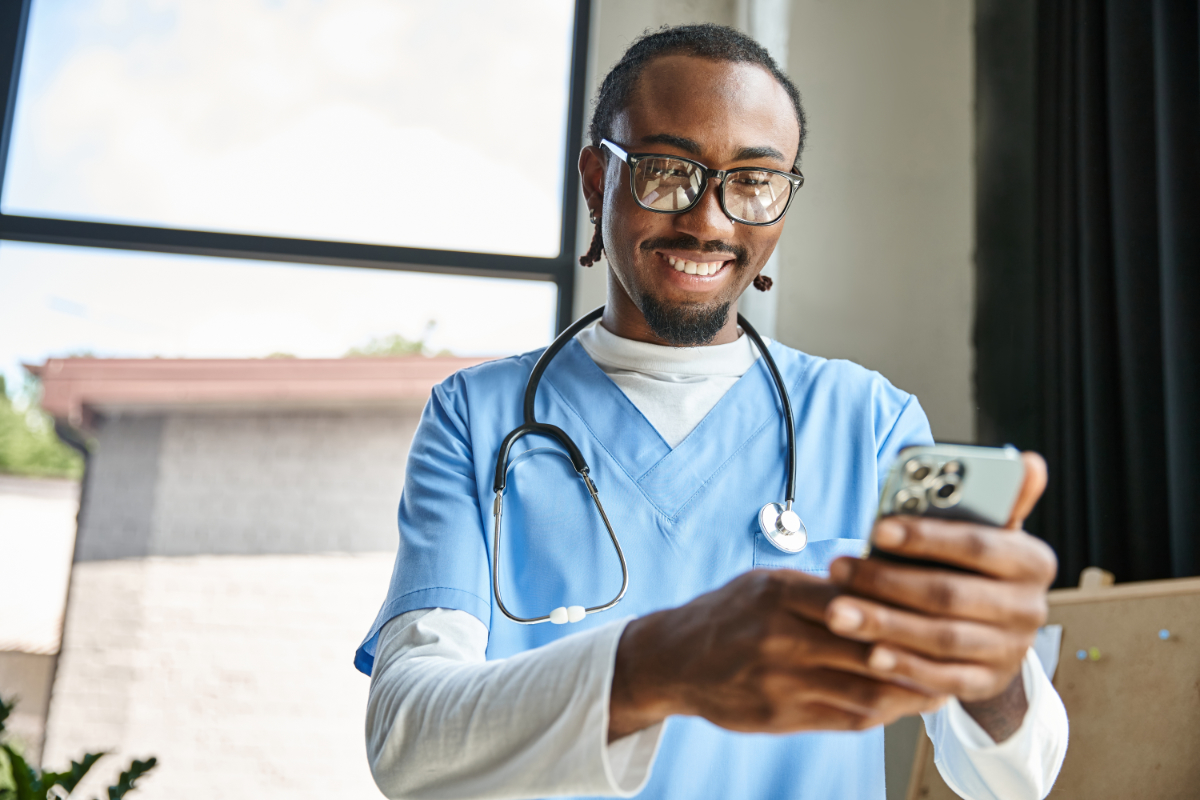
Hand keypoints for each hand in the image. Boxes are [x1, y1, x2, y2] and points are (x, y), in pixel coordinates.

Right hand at [608, 568, 947, 741]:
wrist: (675, 660)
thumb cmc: (730, 614)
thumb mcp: (767, 584)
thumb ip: (819, 588)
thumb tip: (884, 579)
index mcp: (777, 595)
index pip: (855, 598)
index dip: (901, 605)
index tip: (938, 603)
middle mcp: (779, 638)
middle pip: (867, 647)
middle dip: (916, 650)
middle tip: (958, 647)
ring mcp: (780, 682)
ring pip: (865, 689)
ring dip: (910, 688)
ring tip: (942, 681)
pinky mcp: (782, 716)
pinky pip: (847, 718)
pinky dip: (884, 710)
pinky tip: (905, 702)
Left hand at [823, 452, 1055, 738]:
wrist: (996, 631)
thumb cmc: (974, 566)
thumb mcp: (985, 532)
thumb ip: (991, 500)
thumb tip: (1026, 462)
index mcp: (1031, 560)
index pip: (978, 545)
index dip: (926, 538)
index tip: (877, 530)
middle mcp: (1029, 607)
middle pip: (950, 594)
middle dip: (887, 582)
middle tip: (837, 569)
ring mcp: (1011, 649)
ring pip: (941, 638)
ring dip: (884, 625)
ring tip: (836, 611)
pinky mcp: (989, 682)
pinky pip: (943, 678)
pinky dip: (905, 666)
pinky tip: (869, 654)